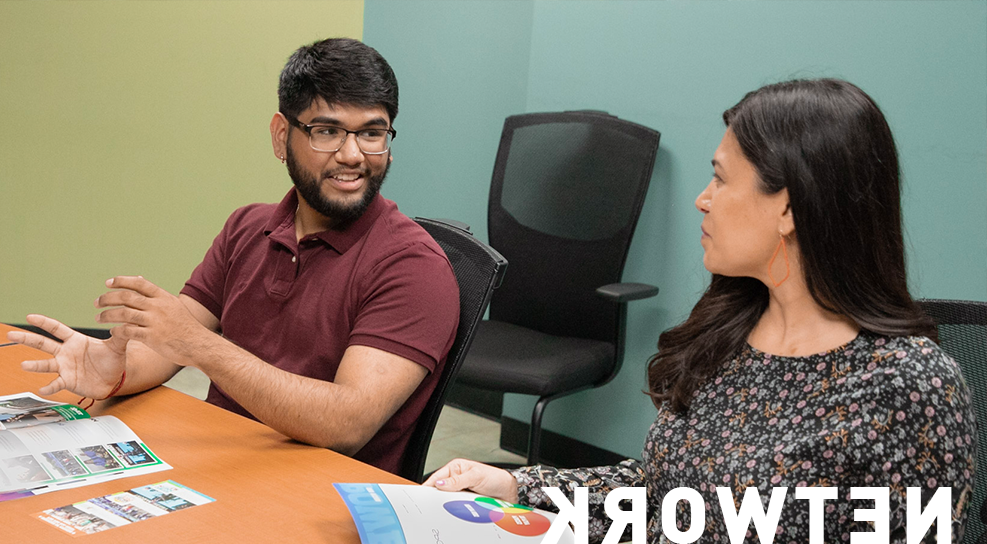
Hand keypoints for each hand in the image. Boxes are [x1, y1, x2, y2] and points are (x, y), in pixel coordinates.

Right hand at [7, 314, 127, 397]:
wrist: (115, 379)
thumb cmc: (113, 360)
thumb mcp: (117, 346)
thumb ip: (121, 335)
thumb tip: (126, 322)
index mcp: (75, 341)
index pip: (57, 328)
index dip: (44, 322)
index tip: (30, 316)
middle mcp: (66, 353)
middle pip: (43, 344)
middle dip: (27, 338)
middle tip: (12, 334)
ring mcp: (65, 367)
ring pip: (46, 364)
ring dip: (34, 365)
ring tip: (24, 365)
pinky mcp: (68, 381)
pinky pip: (56, 383)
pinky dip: (49, 386)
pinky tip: (42, 388)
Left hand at [95, 276, 208, 365]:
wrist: (198, 345)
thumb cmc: (185, 326)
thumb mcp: (173, 305)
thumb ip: (154, 294)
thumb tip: (138, 278)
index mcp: (163, 297)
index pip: (138, 283)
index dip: (121, 281)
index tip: (108, 283)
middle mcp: (158, 306)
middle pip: (126, 297)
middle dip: (107, 298)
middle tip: (97, 303)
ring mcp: (155, 321)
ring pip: (124, 313)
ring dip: (107, 315)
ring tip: (98, 318)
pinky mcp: (152, 337)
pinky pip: (128, 331)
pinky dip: (117, 330)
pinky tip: (112, 331)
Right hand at [423, 459, 518, 503]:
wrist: (508, 492)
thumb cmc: (495, 478)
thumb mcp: (476, 476)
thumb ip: (457, 480)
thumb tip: (440, 484)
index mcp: (456, 468)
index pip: (437, 477)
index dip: (429, 486)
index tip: (422, 495)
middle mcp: (456, 479)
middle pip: (440, 490)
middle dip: (438, 497)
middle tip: (437, 503)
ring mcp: (460, 491)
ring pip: (447, 499)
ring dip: (449, 503)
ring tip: (452, 505)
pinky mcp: (464, 501)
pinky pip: (455, 506)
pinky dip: (456, 509)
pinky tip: (458, 510)